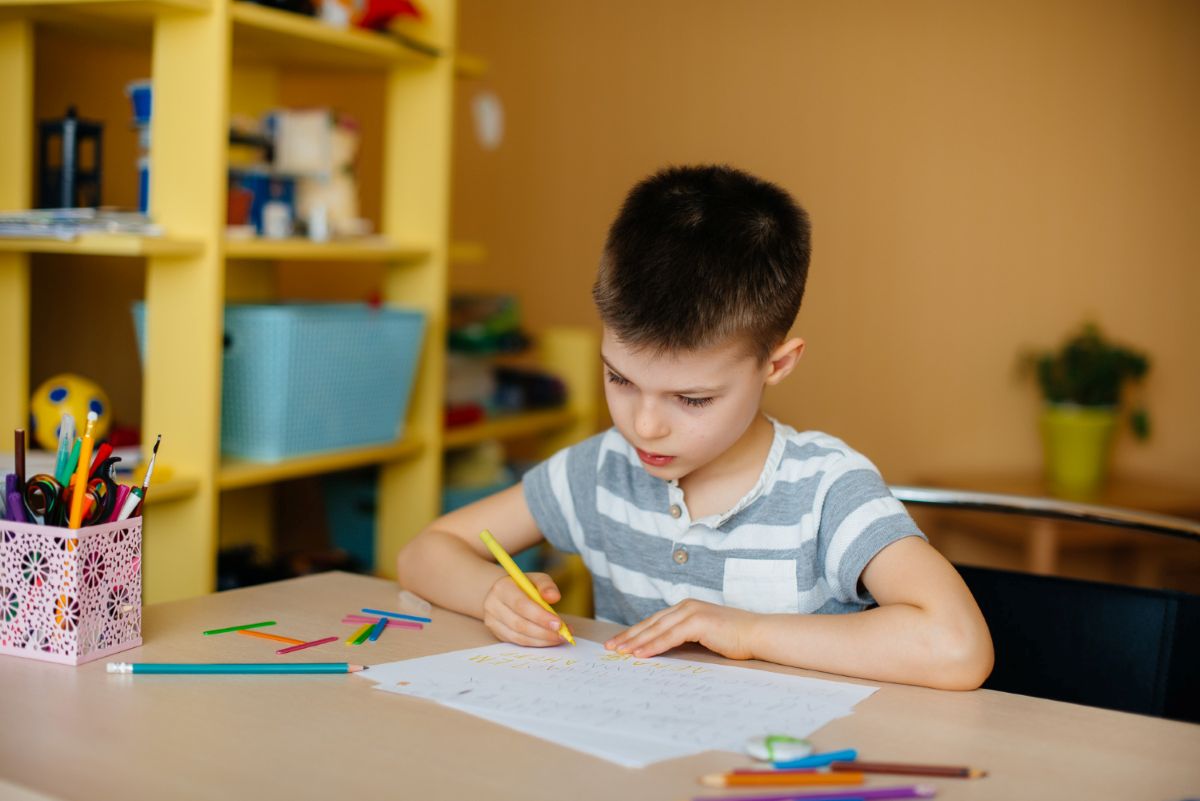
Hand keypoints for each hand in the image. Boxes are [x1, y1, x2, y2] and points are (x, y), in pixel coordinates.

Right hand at [482, 572, 567, 646]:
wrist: (503, 593)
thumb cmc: (523, 586)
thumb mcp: (536, 579)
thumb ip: (546, 586)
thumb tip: (554, 597)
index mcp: (502, 588)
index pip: (521, 604)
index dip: (540, 616)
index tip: (559, 623)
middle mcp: (493, 605)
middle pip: (519, 624)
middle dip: (544, 632)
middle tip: (563, 634)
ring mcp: (493, 622)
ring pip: (518, 637)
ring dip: (542, 640)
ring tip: (559, 638)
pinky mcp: (497, 634)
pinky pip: (518, 642)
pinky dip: (536, 643)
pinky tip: (549, 640)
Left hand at [604, 599, 759, 659]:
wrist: (758, 634)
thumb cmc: (734, 639)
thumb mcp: (704, 637)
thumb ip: (685, 638)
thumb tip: (664, 652)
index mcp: (686, 608)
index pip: (654, 621)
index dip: (635, 632)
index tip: (618, 643)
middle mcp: (686, 606)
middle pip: (650, 623)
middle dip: (628, 636)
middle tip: (610, 647)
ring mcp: (691, 612)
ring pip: (656, 629)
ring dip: (636, 642)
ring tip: (619, 652)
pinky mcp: (698, 622)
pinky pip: (669, 636)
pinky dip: (653, 645)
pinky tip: (639, 654)